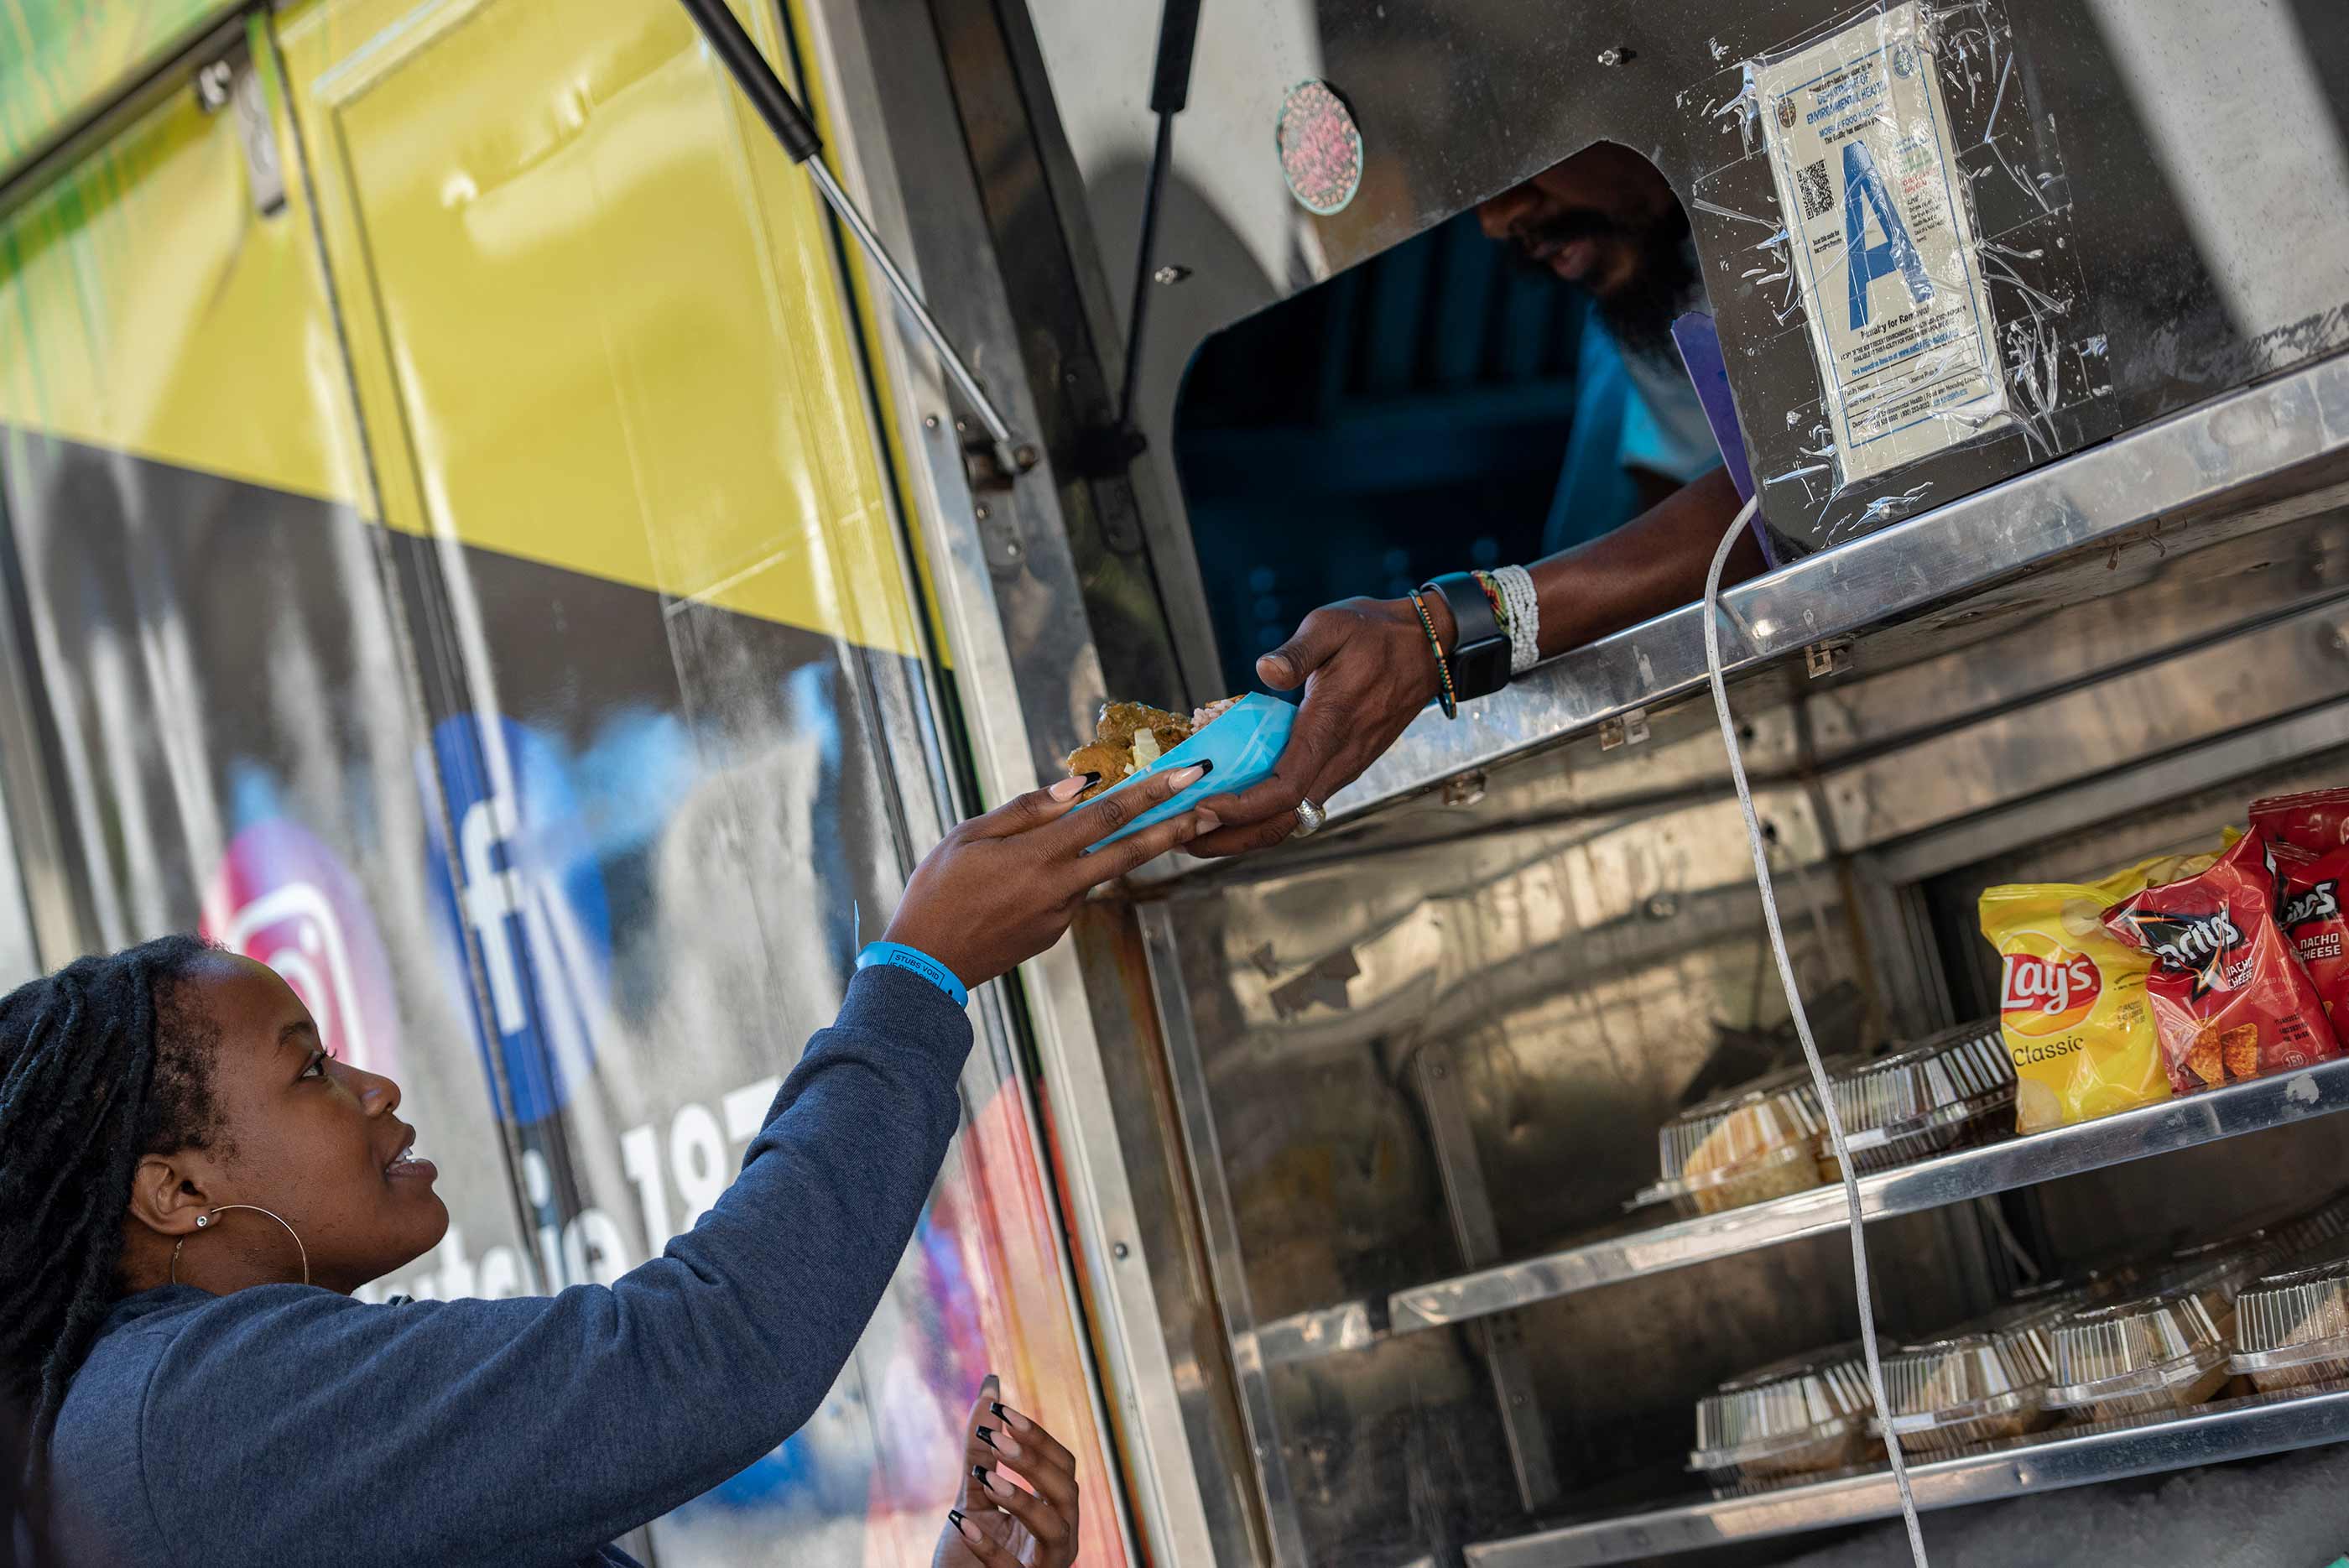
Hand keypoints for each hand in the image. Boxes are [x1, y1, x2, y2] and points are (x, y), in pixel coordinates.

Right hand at [884, 764, 1213, 986]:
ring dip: (1114, 848)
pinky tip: (1025, 880)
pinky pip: (1071, 893)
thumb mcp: (968, 836)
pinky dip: (1067, 875)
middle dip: (1175, 826)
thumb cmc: (936, 892)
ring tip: (1119, 826)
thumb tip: (1076, 786)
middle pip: (1131, 852)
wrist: (925, 966)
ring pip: (1096, 871)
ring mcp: (1061, 915)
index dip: (1150, 792)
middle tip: (1212, 807)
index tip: (1185, 774)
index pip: (1107, 816)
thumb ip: (1027, 810)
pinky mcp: (1055, 933)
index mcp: (1037, 856)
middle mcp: (1059, 887)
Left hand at [934, 1376, 1079, 1567]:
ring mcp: (1046, 1566)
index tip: (1003, 1410)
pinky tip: (960, 1521)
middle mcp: (1061, 1537)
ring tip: (987, 1478)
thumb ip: (982, 1447)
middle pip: (1067, 1490)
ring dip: (1022, 1499)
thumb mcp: (975, 1492)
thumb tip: (990, 1387)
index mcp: (1055, 1510)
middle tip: (995, 1438)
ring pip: (1056, 1529)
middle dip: (1033, 1461)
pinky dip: (989, 1546)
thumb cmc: (970, 1549)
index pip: (1063, 1465)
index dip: (1037, 1436)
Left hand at [1188, 595, 1444, 856]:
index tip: (1204, 809)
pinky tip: (1236, 810)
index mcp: (1330, 727)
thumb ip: (1297, 651)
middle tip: (1185, 838)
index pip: (1286, 788)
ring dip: (1247, 832)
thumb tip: (1265, 670)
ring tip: (1199, 833)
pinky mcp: (1345, 765)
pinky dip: (1267, 816)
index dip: (1243, 807)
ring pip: (1295, 819)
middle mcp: (1340, 758)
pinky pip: (1304, 804)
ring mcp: (1345, 766)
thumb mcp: (1331, 625)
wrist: (1427, 647)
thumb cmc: (1374, 632)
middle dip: (1234, 836)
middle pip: (1285, 820)